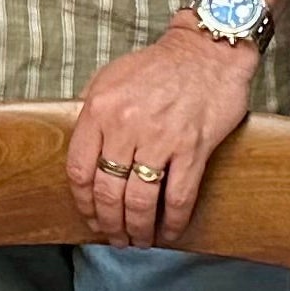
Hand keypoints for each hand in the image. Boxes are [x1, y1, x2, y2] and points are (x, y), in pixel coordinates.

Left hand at [67, 25, 255, 246]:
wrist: (209, 50)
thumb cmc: (160, 65)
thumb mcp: (110, 78)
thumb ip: (94, 114)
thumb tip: (86, 154)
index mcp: (100, 109)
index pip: (80, 170)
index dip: (83, 202)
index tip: (90, 216)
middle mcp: (126, 126)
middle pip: (108, 192)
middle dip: (109, 223)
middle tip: (115, 237)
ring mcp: (160, 139)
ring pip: (139, 201)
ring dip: (137, 229)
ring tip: (138, 240)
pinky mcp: (193, 148)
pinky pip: (178, 197)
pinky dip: (171, 222)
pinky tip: (168, 232)